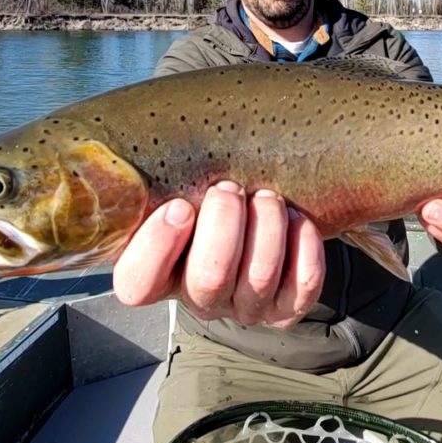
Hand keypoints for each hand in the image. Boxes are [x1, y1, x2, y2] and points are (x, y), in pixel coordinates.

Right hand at [113, 181, 325, 328]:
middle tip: (229, 188)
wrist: (256, 215)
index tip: (179, 205)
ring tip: (266, 197)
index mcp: (156, 273)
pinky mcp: (285, 307)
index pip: (138, 283)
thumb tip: (146, 134)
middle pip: (208, 279)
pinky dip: (303, 247)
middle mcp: (198, 298)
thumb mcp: (174, 185)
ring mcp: (243, 307)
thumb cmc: (205, 194)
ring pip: (258, 278)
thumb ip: (160, 179)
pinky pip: (302, 285)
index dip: (156, 246)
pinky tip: (296, 218)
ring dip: (267, 228)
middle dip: (224, 224)